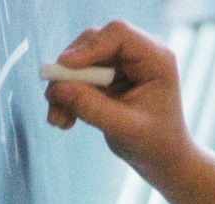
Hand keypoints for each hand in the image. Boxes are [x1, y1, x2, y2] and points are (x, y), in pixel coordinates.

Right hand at [44, 20, 196, 176]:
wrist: (161, 157)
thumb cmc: (154, 143)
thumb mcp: (125, 128)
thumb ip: (93, 108)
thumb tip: (57, 88)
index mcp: (156, 59)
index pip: (119, 34)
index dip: (89, 47)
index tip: (64, 66)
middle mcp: (139, 53)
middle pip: (94, 42)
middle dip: (70, 71)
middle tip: (53, 99)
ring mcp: (122, 62)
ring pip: (81, 60)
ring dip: (64, 87)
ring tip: (58, 120)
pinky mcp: (108, 75)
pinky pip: (78, 76)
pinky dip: (67, 95)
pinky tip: (64, 120)